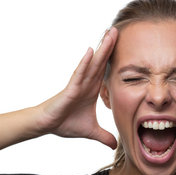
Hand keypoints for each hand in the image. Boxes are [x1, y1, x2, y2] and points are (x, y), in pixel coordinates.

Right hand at [36, 28, 117, 148]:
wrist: (48, 125)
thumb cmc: (66, 123)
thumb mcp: (91, 131)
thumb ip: (104, 136)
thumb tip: (115, 145)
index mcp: (93, 88)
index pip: (106, 69)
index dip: (115, 57)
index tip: (126, 45)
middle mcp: (86, 82)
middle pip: (101, 60)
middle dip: (110, 45)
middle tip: (119, 29)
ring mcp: (78, 83)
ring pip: (92, 63)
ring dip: (101, 48)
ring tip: (109, 34)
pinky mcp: (71, 88)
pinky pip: (79, 73)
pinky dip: (85, 62)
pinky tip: (91, 51)